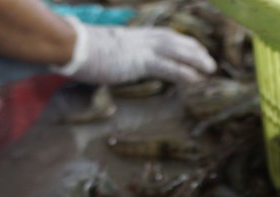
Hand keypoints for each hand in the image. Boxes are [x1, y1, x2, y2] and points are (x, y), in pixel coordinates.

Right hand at [56, 19, 216, 84]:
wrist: (69, 45)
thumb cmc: (76, 50)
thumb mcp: (97, 50)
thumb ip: (109, 55)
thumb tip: (107, 63)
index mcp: (129, 36)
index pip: (160, 35)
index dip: (177, 42)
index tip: (190, 48)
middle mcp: (138, 38)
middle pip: (173, 39)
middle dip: (192, 48)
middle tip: (208, 59)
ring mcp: (139, 49)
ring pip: (176, 50)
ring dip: (195, 58)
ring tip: (210, 68)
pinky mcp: (138, 62)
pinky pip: (167, 67)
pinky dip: (184, 72)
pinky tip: (196, 78)